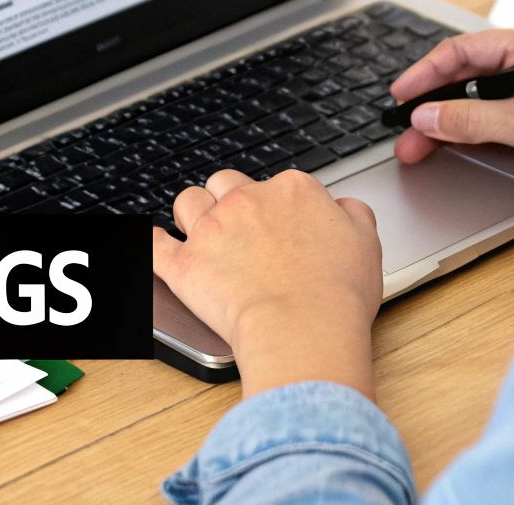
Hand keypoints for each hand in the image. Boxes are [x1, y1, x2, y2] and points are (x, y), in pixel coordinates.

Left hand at [154, 169, 382, 400]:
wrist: (303, 328)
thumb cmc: (337, 292)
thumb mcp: (366, 242)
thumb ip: (351, 216)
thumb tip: (342, 209)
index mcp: (292, 191)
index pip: (275, 185)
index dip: (276, 207)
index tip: (280, 228)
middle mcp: (247, 201)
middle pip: (226, 184)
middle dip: (228, 200)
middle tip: (238, 227)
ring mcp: (212, 231)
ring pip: (187, 203)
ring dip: (192, 215)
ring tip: (199, 233)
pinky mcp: (185, 265)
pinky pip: (152, 246)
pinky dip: (147, 243)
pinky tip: (147, 242)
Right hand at [389, 24, 513, 187]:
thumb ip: (474, 120)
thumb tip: (428, 117)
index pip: (467, 50)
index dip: (429, 73)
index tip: (403, 95)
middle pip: (468, 75)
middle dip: (432, 103)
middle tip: (405, 130)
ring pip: (476, 98)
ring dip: (446, 120)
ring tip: (419, 145)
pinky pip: (491, 115)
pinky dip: (467, 129)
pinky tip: (448, 142)